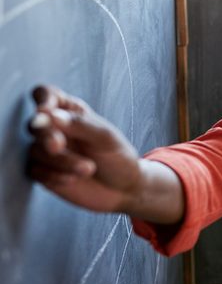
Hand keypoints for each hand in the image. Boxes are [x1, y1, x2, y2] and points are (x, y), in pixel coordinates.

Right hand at [26, 85, 141, 212]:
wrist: (123, 189)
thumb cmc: (118, 157)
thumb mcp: (106, 138)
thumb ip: (79, 124)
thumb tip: (48, 114)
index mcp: (71, 112)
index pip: (46, 94)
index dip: (42, 99)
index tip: (45, 111)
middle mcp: (55, 128)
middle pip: (35, 124)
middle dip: (46, 136)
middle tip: (59, 146)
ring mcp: (46, 151)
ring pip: (35, 150)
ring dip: (60, 161)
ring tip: (88, 169)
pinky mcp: (43, 172)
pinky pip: (35, 171)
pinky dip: (54, 175)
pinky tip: (74, 179)